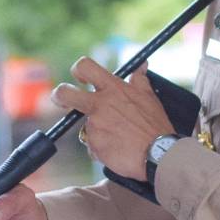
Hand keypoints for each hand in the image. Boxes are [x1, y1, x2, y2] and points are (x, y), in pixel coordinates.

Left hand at [51, 57, 172, 180]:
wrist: (160, 154)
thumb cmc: (155, 126)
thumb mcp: (149, 96)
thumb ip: (139, 80)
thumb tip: (141, 65)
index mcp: (113, 89)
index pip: (85, 67)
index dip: (78, 71)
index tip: (79, 79)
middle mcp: (100, 104)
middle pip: (65, 93)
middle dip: (59, 96)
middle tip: (63, 101)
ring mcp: (95, 125)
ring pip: (87, 127)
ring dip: (98, 133)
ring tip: (119, 139)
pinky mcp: (94, 145)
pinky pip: (94, 146)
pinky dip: (103, 149)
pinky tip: (118, 149)